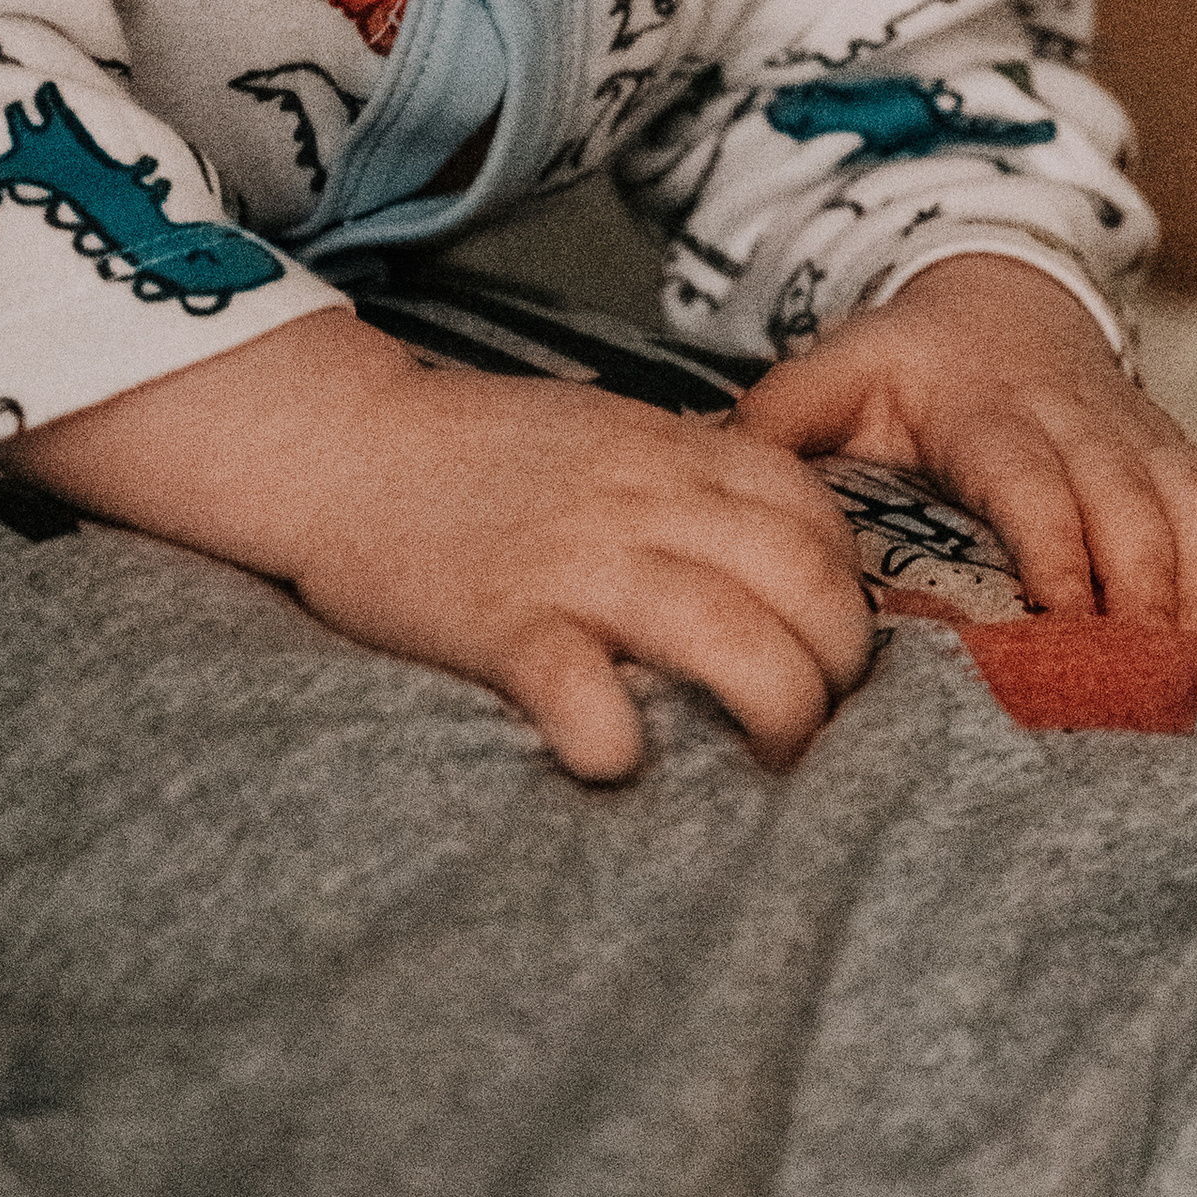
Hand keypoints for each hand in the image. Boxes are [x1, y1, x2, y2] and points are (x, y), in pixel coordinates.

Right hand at [3, 310, 874, 783]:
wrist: (347, 443)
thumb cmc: (483, 454)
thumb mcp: (613, 435)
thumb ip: (692, 482)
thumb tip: (779, 560)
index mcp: (676, 452)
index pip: (818, 518)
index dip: (849, 592)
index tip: (830, 644)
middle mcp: (645, 501)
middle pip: (802, 585)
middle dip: (837, 669)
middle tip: (816, 720)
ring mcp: (577, 561)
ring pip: (730, 637)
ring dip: (775, 711)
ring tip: (768, 761)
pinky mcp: (502, 623)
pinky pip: (583, 689)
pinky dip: (616, 736)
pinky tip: (621, 758)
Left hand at [733, 252, 1196, 630]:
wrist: (1002, 289)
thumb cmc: (909, 359)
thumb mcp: (831, 375)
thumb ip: (772, 425)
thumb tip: (700, 479)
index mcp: (989, 413)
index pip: (1032, 482)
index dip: (1054, 550)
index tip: (1062, 623)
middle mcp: (1078, 423)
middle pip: (1130, 504)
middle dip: (1146, 592)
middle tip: (1148, 684)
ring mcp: (1140, 436)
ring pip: (1193, 502)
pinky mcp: (1180, 449)